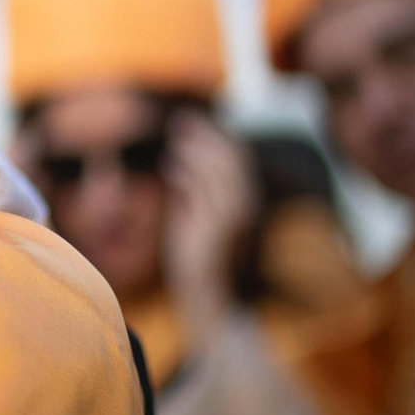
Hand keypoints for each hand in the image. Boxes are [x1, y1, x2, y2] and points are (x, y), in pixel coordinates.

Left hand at [162, 111, 258, 343]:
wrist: (207, 294)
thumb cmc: (199, 255)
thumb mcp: (196, 217)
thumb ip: (191, 191)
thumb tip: (177, 164)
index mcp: (244, 202)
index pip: (235, 158)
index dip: (215, 137)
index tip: (193, 123)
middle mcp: (245, 206)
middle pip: (229, 157)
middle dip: (205, 136)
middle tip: (181, 120)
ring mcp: (232, 216)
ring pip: (217, 169)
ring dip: (195, 150)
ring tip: (174, 140)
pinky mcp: (215, 227)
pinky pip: (202, 191)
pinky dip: (185, 174)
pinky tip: (169, 166)